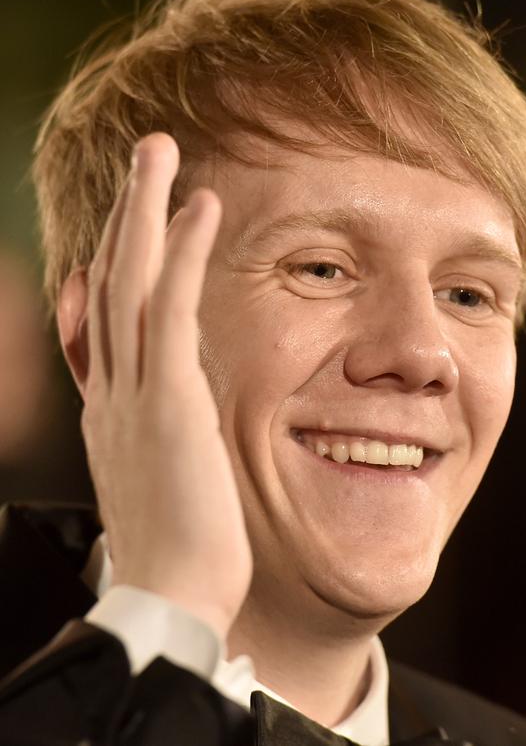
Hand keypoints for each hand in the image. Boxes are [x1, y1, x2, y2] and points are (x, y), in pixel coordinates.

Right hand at [81, 132, 251, 637]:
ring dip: (143, 208)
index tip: (115, 234)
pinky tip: (199, 203)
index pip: (101, 325)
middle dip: (123, 216)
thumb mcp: (162, 486)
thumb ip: (161, 439)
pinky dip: (182, 251)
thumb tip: (172, 418)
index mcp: (113, 412)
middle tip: (141, 158)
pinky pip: (171, 306)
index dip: (107, 269)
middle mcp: (113, 391)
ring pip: (131, 279)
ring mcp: (134, 390)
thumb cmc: (181, 551)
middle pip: (111, 283)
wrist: (172, 600)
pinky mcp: (170, 397)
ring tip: (158, 150)